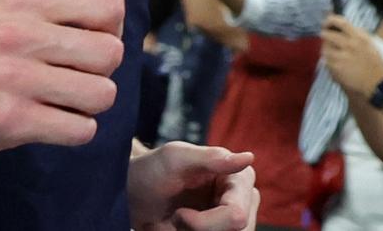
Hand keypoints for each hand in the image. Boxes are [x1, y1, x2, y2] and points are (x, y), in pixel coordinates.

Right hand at [0, 0, 137, 160]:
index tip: (87, 36)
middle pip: (110, 53)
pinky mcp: (10, 121)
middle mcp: (19, 34)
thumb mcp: (17, 5)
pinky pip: (79, 129)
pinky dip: (74, 129)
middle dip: (102, 68)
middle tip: (75, 72)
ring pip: (101, 94)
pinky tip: (52, 120)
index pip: (107, 7)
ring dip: (90, 102)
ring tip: (65, 97)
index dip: (110, 26)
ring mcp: (14, 79)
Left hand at [128, 141, 257, 230]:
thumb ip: (211, 158)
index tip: (179, 214)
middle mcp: (243, 200)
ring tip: (179, 223)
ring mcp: (232, 221)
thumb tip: (248, 158)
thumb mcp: (175, 158)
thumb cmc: (152, 170)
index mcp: (239, 178)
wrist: (134, 194)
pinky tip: (182, 229)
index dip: (205, 223)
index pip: (237, 216)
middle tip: (177, 219)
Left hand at [321, 15, 382, 96]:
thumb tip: (340, 24)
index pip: (341, 23)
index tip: (327, 22)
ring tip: (334, 54)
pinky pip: (327, 62)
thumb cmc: (375, 64)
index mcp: (360, 38)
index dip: (330, 20)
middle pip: (327, 35)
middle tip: (326, 38)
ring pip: (325, 49)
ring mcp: (343, 58)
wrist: (378, 86)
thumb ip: (357, 33)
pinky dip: (329, 63)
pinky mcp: (337, 69)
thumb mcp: (370, 44)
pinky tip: (337, 66)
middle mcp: (350, 46)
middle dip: (325, 36)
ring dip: (327, 50)